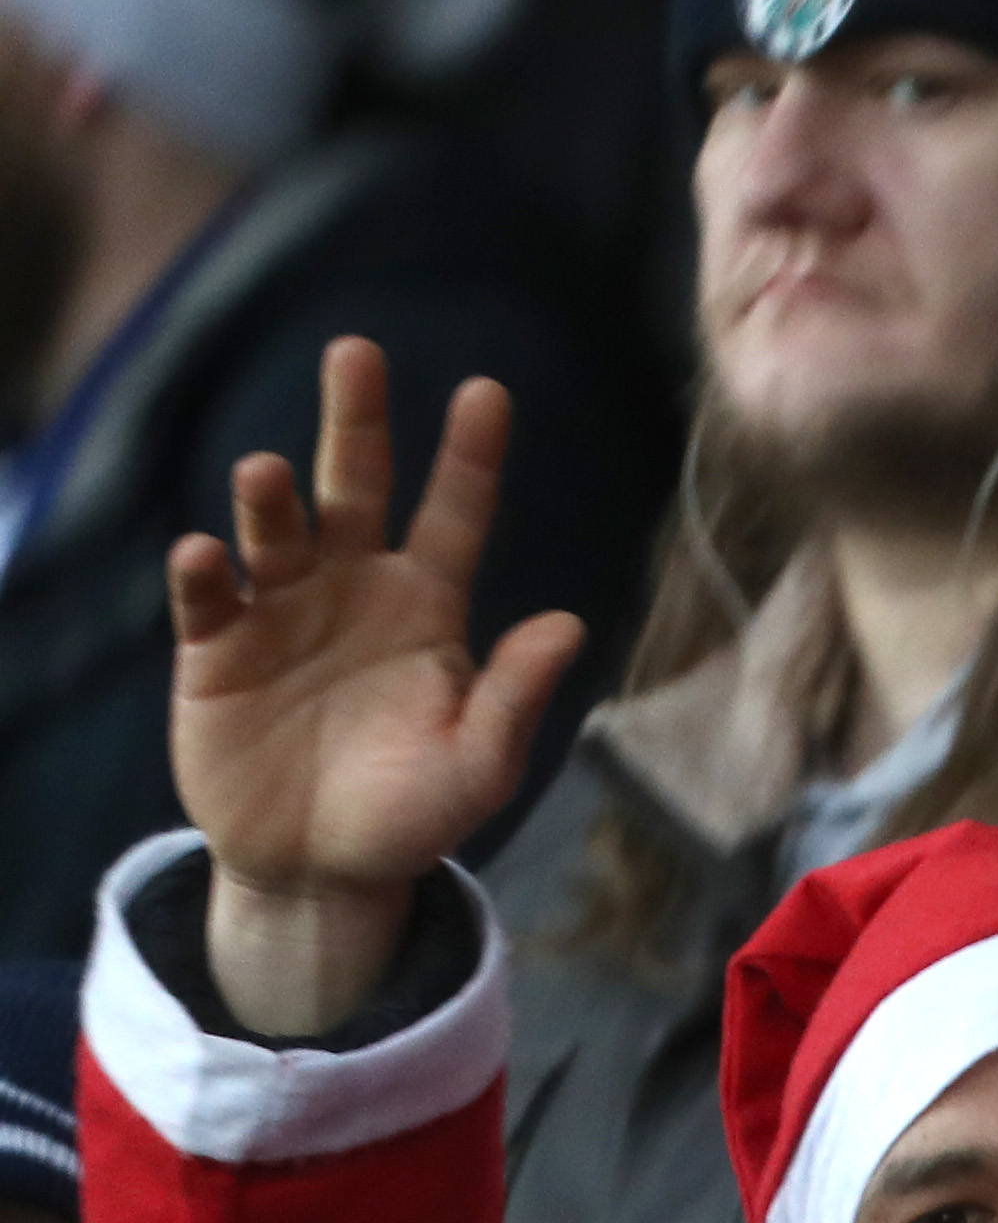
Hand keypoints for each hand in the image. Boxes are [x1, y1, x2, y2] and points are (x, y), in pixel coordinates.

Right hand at [168, 338, 586, 1035]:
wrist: (322, 869)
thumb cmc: (412, 813)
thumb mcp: (478, 765)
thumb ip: (515, 697)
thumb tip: (568, 625)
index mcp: (426, 605)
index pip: (455, 515)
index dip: (470, 456)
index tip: (487, 391)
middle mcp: (352, 588)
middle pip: (353, 487)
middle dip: (354, 422)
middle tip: (356, 353)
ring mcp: (279, 610)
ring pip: (276, 532)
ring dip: (270, 501)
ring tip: (268, 474)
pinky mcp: (215, 649)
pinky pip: (208, 599)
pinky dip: (205, 574)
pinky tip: (206, 554)